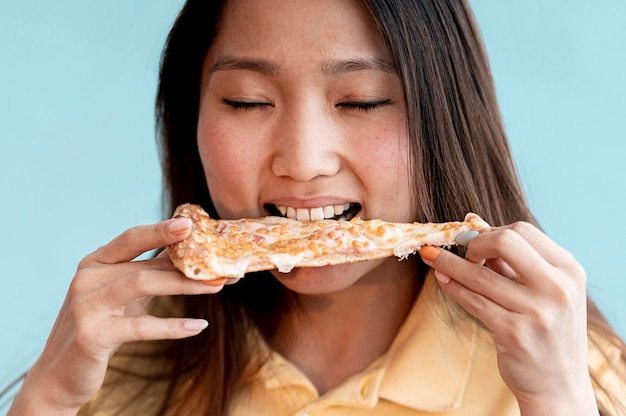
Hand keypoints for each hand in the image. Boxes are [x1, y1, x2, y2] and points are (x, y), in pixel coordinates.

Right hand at [10, 218, 229, 414]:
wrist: (59, 374)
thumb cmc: (101, 326)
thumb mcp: (123, 295)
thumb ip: (149, 272)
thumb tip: (190, 252)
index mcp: (94, 263)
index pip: (131, 238)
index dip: (160, 230)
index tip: (189, 224)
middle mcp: (87, 278)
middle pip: (146, 264)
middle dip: (189, 266)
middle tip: (224, 267)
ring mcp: (87, 306)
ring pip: (144, 284)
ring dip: (185, 285)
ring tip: (217, 286)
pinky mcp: (92, 335)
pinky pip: (141, 327)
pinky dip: (173, 326)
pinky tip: (198, 326)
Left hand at [419, 216, 597, 414]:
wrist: (558, 385)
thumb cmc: (546, 329)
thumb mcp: (541, 289)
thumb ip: (510, 257)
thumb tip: (472, 220)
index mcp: (569, 270)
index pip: (523, 231)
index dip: (490, 231)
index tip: (472, 238)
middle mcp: (557, 288)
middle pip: (506, 241)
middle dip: (474, 242)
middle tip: (462, 250)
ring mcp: (537, 312)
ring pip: (480, 275)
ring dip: (448, 263)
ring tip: (429, 255)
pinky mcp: (514, 333)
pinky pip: (473, 301)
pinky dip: (452, 286)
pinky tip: (441, 279)